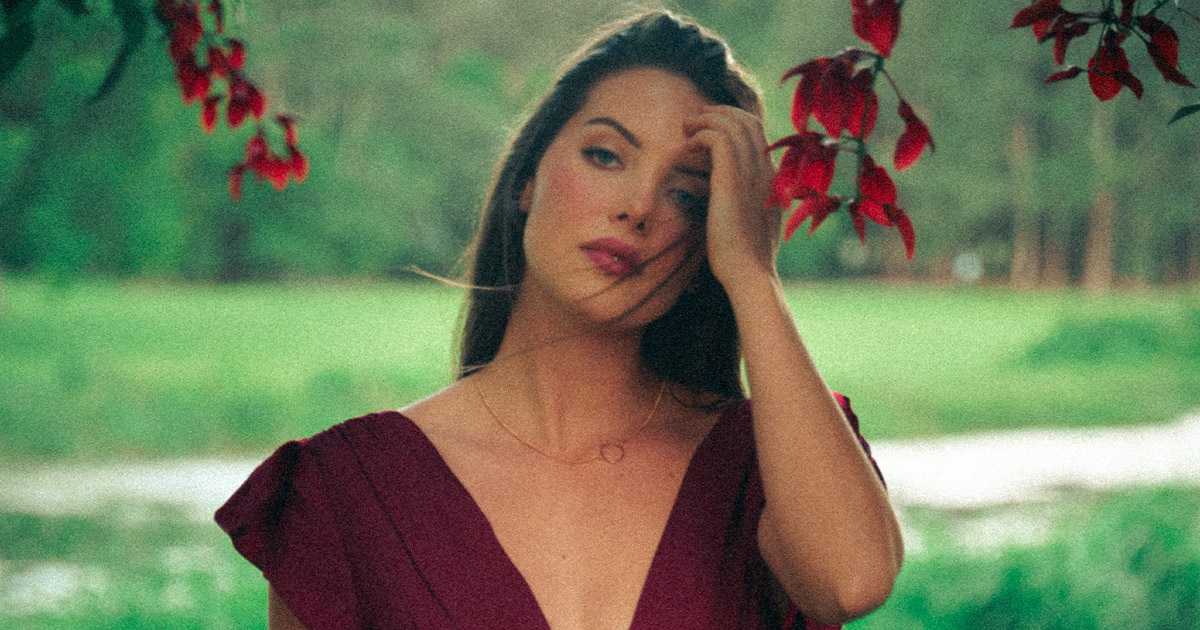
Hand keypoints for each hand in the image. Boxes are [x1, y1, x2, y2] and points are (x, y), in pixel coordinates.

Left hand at [682, 105, 781, 294]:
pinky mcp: (732, 182)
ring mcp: (752, 175)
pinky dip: (700, 135)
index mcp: (772, 180)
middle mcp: (766, 171)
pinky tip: (687, 148)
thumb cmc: (743, 258)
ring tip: (686, 127)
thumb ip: (743, 203)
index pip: (758, 134)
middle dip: (720, 113)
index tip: (709, 128)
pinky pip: (717, 139)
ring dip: (706, 119)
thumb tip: (726, 196)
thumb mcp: (748, 224)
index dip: (733, 123)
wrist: (750, 275)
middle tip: (695, 119)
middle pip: (748, 121)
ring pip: (733, 124)